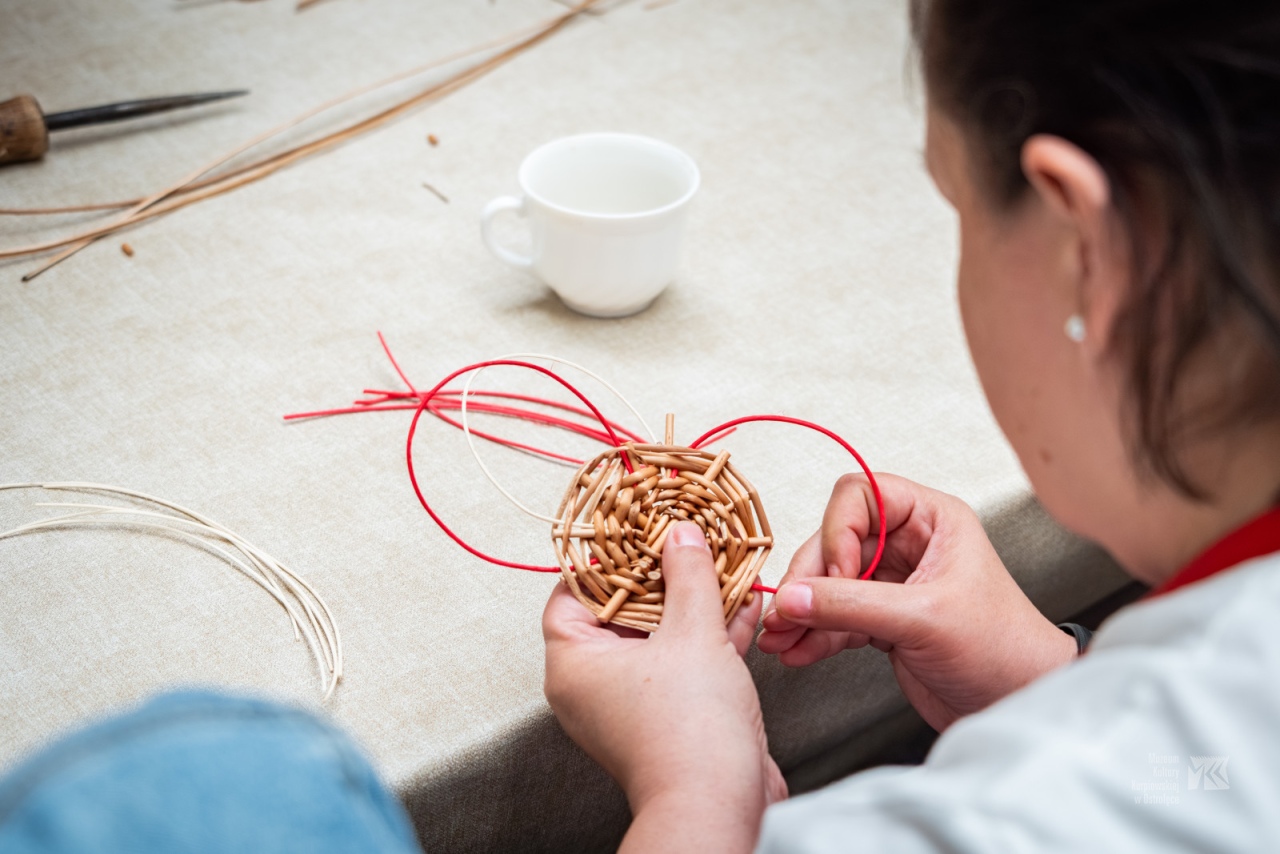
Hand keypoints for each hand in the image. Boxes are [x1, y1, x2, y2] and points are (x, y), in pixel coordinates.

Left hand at [543, 522, 785, 853]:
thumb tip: (680, 536)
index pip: (571, 595)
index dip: (603, 559)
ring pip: (661, 637)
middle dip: (662, 575)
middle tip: (683, 539)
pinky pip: (686, 664)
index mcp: (575, 664)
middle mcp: (595, 687)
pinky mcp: (672, 717)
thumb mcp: (691, 633)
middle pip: (623, 613)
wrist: (720, 805)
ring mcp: (634, 704)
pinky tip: (744, 603)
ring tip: (723, 562)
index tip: (632, 529)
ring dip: (695, 603)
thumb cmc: (689, 733)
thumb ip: (688, 577)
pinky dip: (711, 636)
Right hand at [757, 473, 1077, 730]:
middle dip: (808, 579)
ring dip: (802, 611)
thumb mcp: (923, 619)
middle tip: (788, 611)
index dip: (838, 531)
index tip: (837, 573)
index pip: (861, 495)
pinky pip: (834, 617)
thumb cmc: (1003, 649)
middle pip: (834, 541)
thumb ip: (851, 605)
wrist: (1019, 705)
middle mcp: (910, 545)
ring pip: (828, 583)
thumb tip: (792, 597)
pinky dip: (813, 634)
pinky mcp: (883, 621)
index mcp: (932, 521)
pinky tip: (797, 651)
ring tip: (780, 638)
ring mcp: (894, 584)